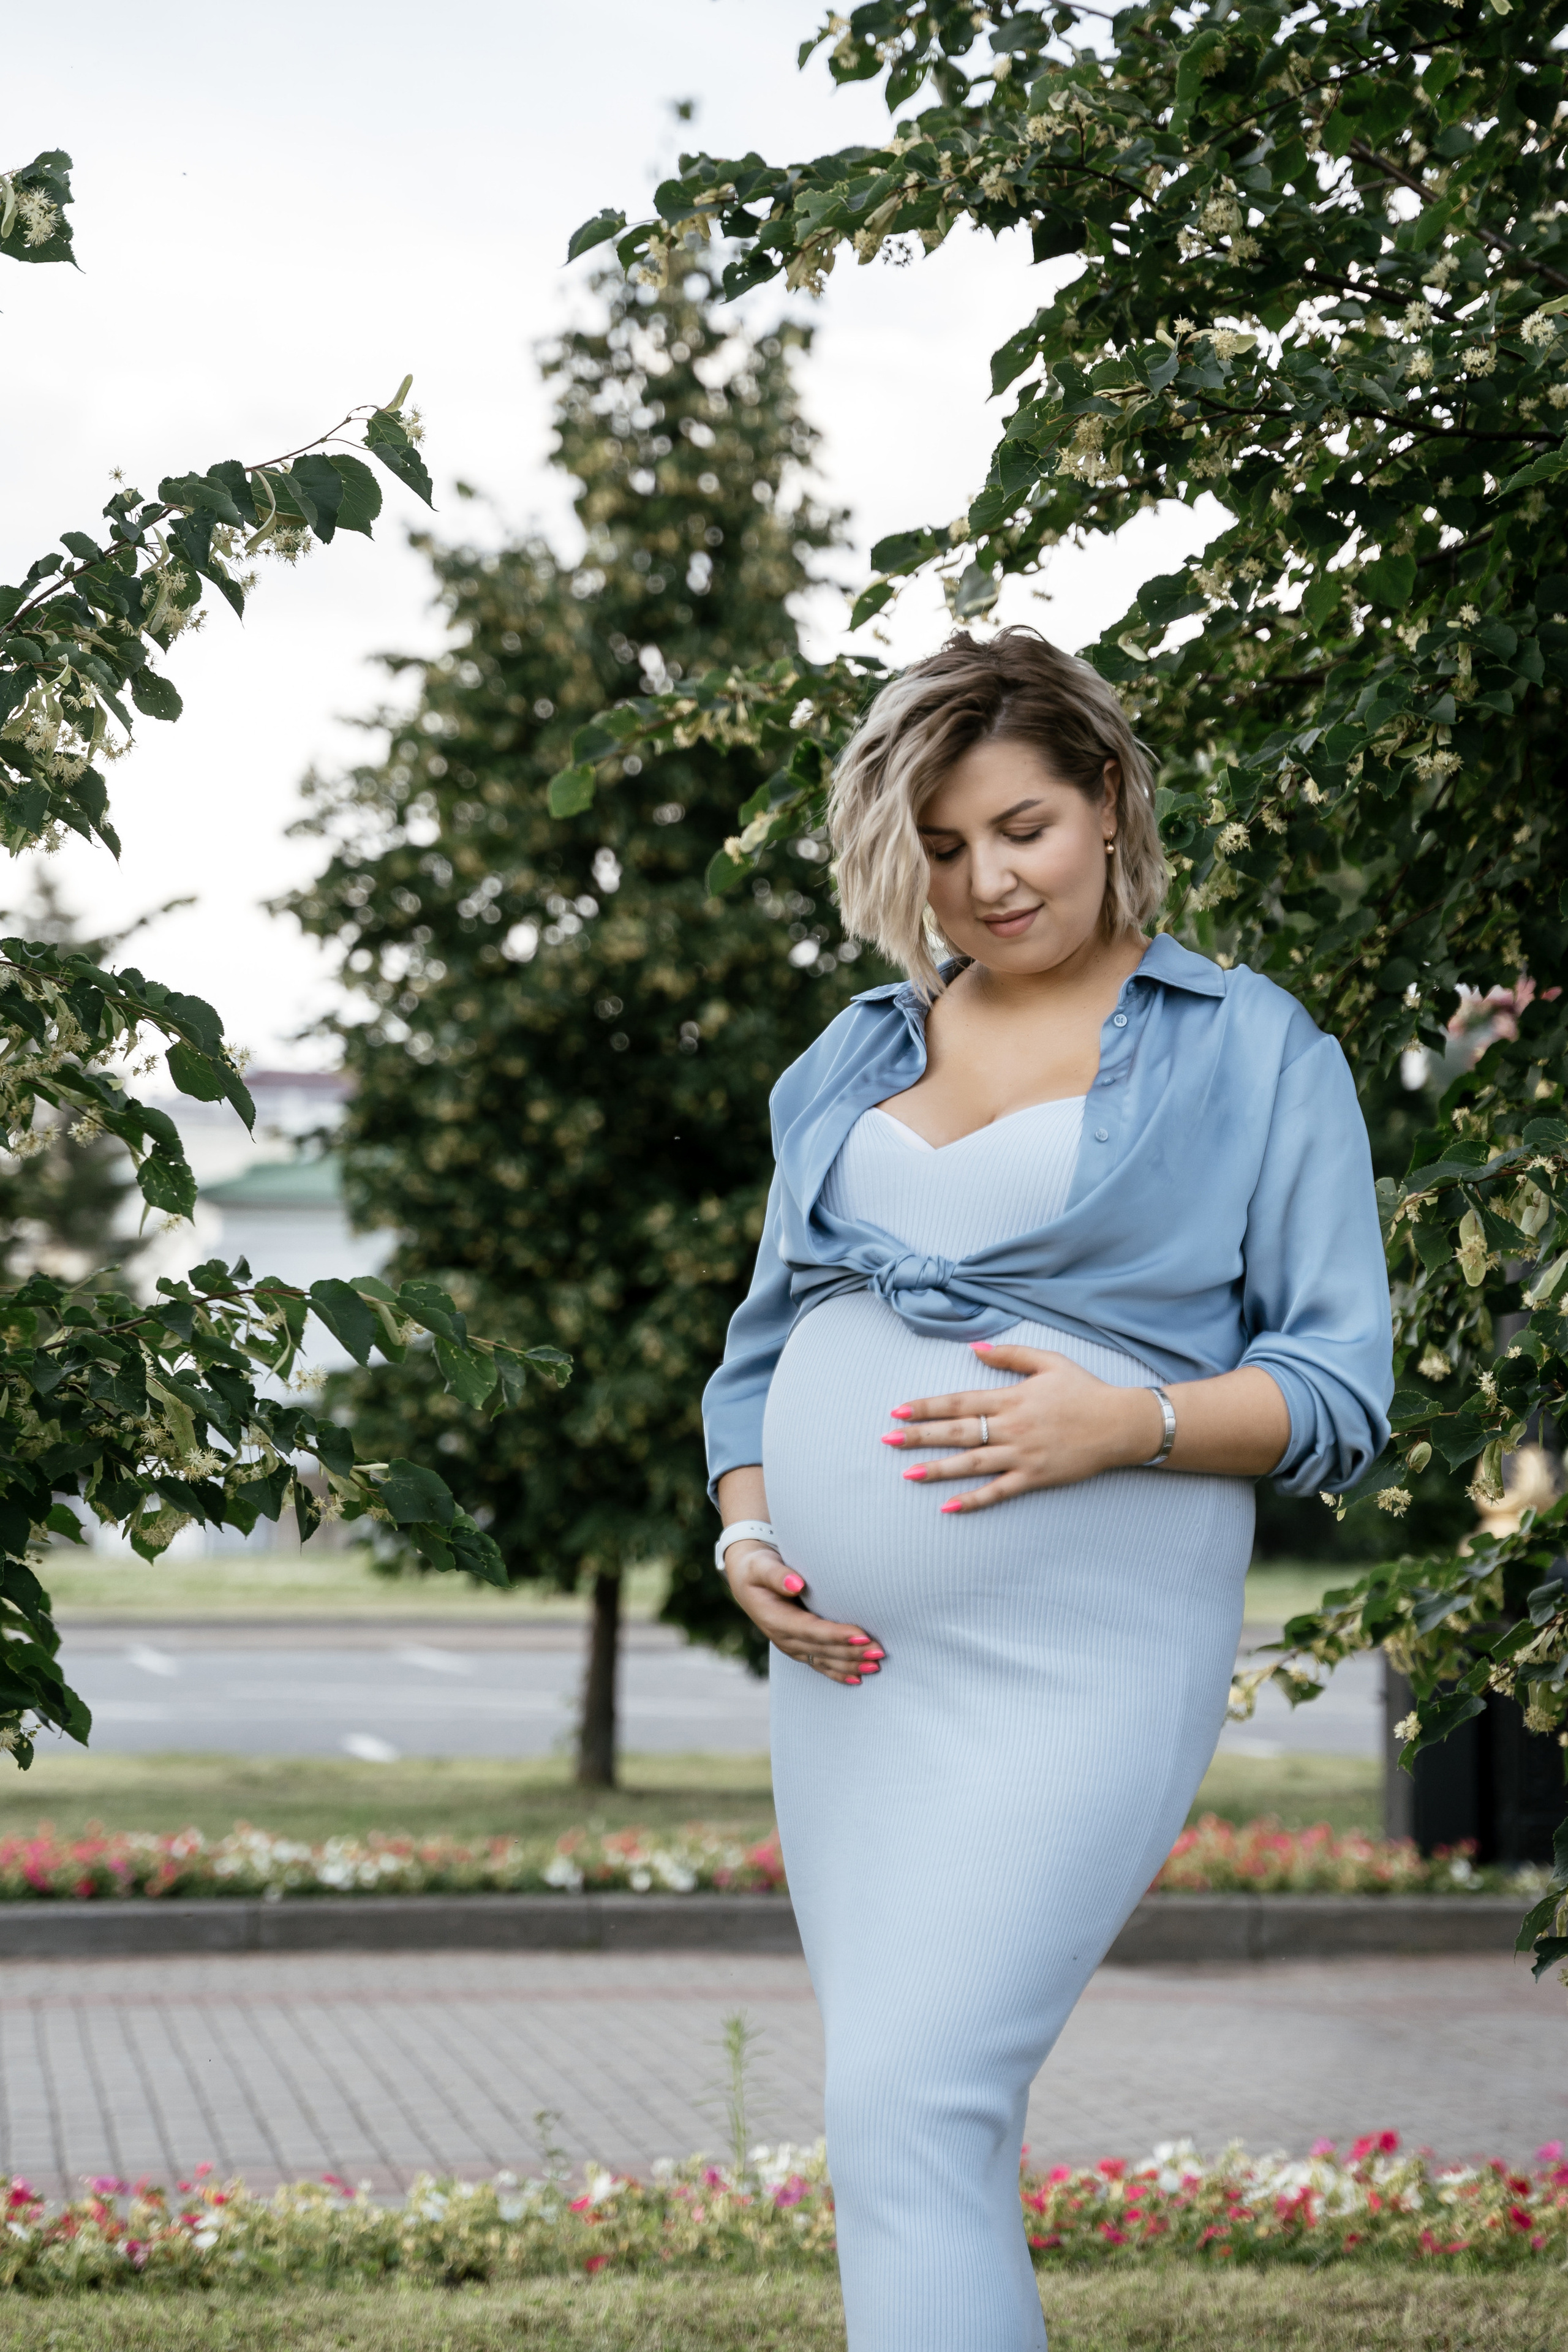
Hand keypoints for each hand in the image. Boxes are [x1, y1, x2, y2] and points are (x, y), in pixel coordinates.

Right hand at [722, 1540, 883, 1685]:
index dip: (837, 1635)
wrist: (746, 1579)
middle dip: (851, 1652)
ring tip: (875, 1665)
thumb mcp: (760, 1566)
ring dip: (849, 1664)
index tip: (862, 1636)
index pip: (811, 1630)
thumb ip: (777, 1575)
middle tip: (880, 1652)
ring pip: (823, 1660)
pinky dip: (838, 1672)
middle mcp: (783, 1637)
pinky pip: (819, 1664)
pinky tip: (857, 1677)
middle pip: (822, 1649)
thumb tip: (797, 1584)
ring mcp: (790, 1645)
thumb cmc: (757, 1568)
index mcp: (775, 1619)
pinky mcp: (797, 1647)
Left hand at [881, 1341, 1163, 1514]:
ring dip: (937, 1469)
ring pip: (971, 1463)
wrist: (1119, 1424)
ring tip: (908, 1474)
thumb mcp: (1049, 1362)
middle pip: (957, 1432)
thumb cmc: (1084, 1390)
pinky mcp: (1034, 1477)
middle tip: (888, 1439)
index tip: (899, 1410)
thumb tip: (974, 1350)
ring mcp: (1022, 1455)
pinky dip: (973, 1500)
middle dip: (920, 1436)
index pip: (959, 1402)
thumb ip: (1010, 1356)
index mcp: (1011, 1398)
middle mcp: (1011, 1427)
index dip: (927, 1406)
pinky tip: (948, 1507)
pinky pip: (998, 1491)